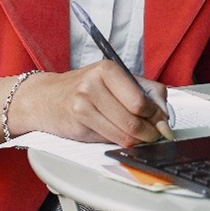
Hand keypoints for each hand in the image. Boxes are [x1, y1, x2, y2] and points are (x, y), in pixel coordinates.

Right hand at [10, 61, 171, 145]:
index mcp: (108, 68)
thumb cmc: (82, 89)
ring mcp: (83, 102)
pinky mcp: (77, 120)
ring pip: (123, 131)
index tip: (163, 124)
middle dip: (150, 131)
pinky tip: (121, 137)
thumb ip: (142, 91)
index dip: (157, 116)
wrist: (45, 98)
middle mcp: (94, 82)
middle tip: (155, 135)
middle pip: (134, 117)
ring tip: (140, 138)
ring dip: (137, 140)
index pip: (142, 99)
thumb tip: (164, 113)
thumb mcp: (112, 81)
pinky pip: (109, 138)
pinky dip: (120, 142)